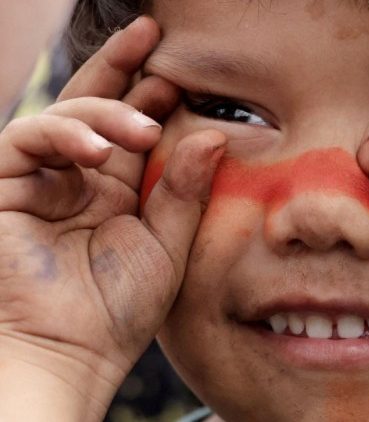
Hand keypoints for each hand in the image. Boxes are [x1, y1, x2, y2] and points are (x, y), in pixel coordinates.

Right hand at [0, 17, 224, 419]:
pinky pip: (27, 139)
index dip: (152, 97)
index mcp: (117, 192)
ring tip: (146, 126)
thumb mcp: (165, 246)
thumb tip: (214, 135)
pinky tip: (99, 149)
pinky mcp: (3, 186)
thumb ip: (184, 191)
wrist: (66, 354)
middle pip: (95, 107)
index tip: (181, 74)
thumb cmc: (117, 311)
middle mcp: (78, 179)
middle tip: (151, 34)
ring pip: (64, 117)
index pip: (131, 129)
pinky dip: (64, 135)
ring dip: (105, 112)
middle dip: (121, 67)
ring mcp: (40, 181)